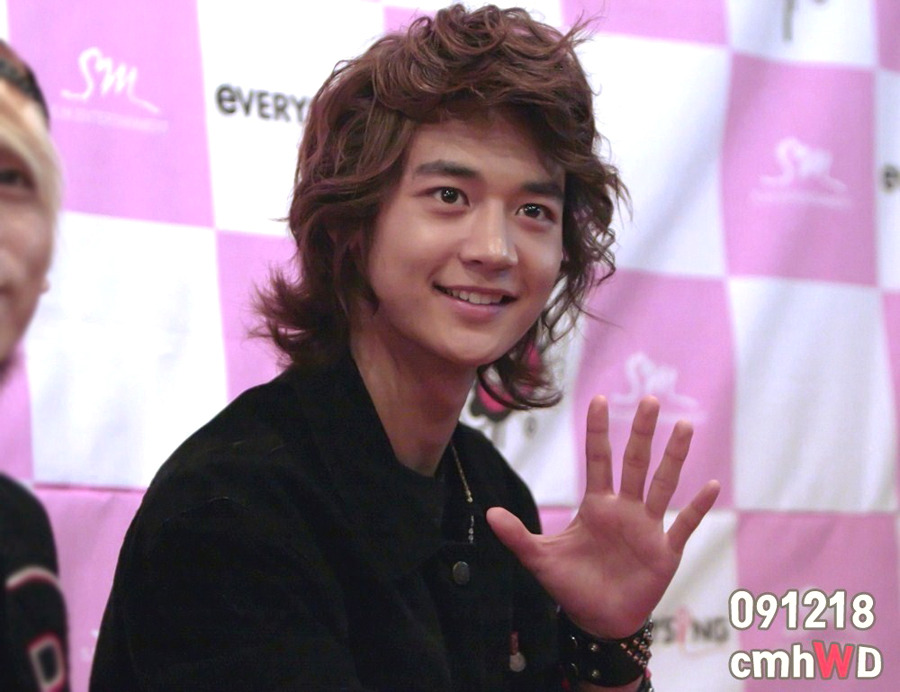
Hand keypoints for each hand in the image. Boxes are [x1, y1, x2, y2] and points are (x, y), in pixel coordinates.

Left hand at [486, 394, 719, 638]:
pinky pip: (685, 524)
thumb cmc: (570, 585)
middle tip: (649, 400)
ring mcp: (647, 527)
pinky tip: (711, 484)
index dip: (598, 430)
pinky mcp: (665, 551)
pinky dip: (698, 507)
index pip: (597, 459)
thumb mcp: (540, 559)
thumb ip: (517, 535)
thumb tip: (488, 513)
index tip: (599, 399)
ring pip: (662, 484)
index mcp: (596, 505)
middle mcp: (624, 509)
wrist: (598, 620)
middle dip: (641, 432)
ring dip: (674, 457)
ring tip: (685, 427)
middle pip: (634, 462)